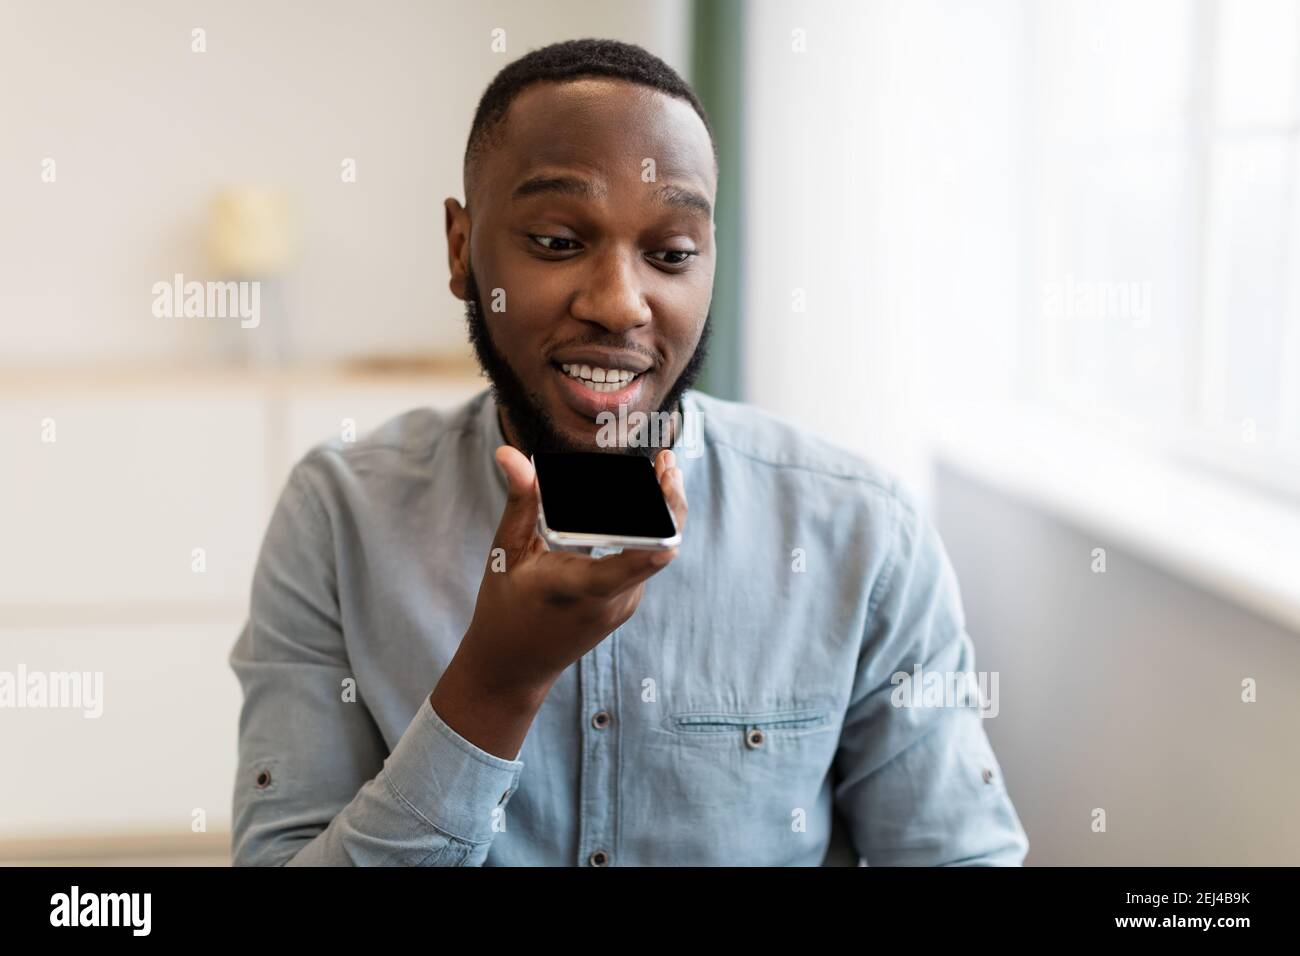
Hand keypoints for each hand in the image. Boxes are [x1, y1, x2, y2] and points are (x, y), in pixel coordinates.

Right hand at [455, 445, 687, 699]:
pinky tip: (645, 500)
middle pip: (656, 547)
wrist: (514, 669)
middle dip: (668, 502)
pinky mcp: (625, 603)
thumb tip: (509, 453)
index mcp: (580, 587)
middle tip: (667, 460)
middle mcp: (611, 600)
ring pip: (655, 553)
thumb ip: (520, 502)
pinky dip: (647, 530)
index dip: (660, 528)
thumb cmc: (504, 610)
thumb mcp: (506, 553)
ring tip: (664, 469)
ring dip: (661, 513)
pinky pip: (644, 562)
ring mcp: (623, 604)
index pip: (633, 560)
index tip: (672, 487)